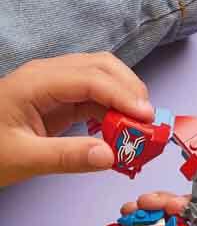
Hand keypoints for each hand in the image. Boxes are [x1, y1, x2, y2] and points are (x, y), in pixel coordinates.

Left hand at [0, 53, 154, 186]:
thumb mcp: (21, 159)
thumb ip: (66, 157)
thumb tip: (111, 156)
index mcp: (35, 83)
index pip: (91, 78)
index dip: (123, 95)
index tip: (147, 118)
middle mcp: (47, 74)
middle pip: (102, 66)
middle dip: (130, 89)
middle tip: (147, 121)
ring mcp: (53, 84)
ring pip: (102, 76)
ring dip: (125, 96)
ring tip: (138, 125)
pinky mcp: (58, 98)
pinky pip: (95, 94)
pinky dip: (114, 107)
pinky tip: (121, 127)